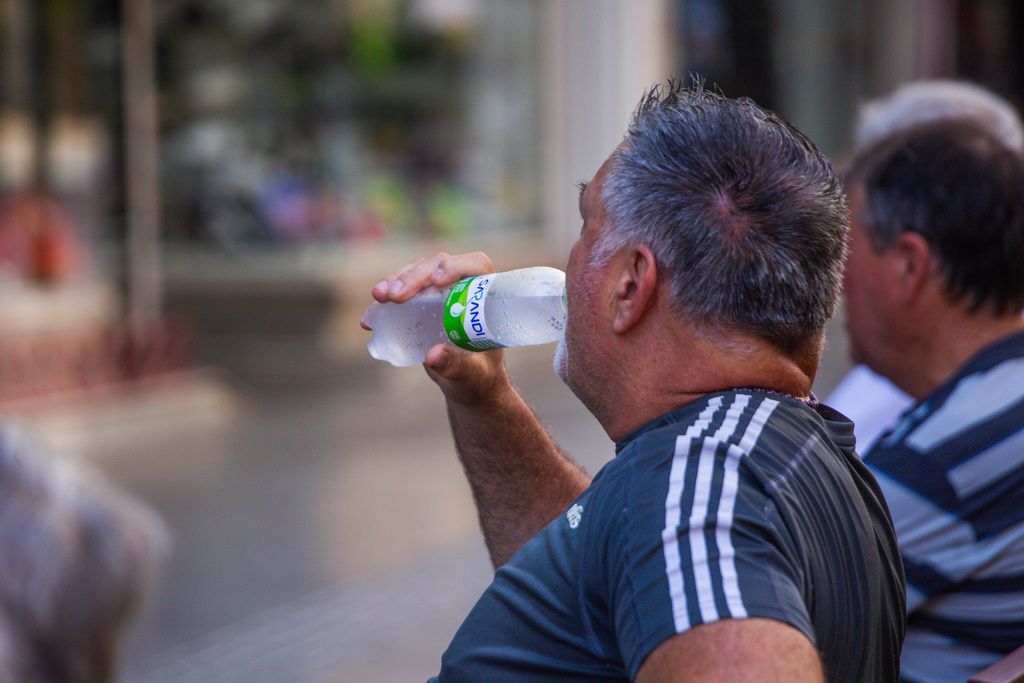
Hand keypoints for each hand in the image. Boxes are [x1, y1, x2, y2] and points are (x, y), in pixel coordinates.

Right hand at [363, 252, 509, 403]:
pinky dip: (387, 295)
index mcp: (485, 297)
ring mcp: (441, 292)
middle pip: (439, 266)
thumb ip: (456, 366)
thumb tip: (433, 354)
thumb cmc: (479, 376)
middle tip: (394, 297)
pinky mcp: (422, 301)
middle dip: (415, 277)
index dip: (456, 266)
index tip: (437, 281)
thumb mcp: (471, 374)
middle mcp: (463, 287)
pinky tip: (371, 314)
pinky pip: (404, 288)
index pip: (475, 266)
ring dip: (397, 280)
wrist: (467, 381)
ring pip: (418, 272)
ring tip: (379, 297)